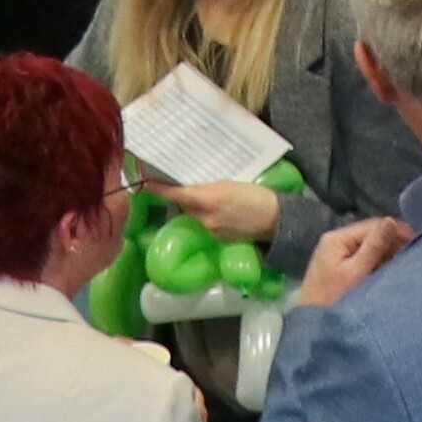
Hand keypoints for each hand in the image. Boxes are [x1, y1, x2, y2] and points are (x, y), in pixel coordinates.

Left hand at [155, 176, 281, 243]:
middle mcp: (206, 217)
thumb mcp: (230, 184)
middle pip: (184, 204)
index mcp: (209, 198)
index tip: (146, 183)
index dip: (160, 189)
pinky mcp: (218, 239)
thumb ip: (207, 186)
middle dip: (181, 195)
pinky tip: (219, 211)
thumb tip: (190, 188)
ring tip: (208, 196)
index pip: (177, 194)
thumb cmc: (256, 196)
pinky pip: (205, 225)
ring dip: (195, 206)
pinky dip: (206, 217)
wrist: (275, 220)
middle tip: (181, 182)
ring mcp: (211, 230)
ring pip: (194, 215)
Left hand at [296, 217, 411, 308]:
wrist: (311, 327)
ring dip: (387, 254)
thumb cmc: (332, 299)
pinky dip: (379, 264)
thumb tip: (391, 220)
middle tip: (416, 252)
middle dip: (393, 243)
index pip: (371, 226)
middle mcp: (337, 242)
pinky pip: (364, 260)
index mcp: (337, 239)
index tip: (418, 239)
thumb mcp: (356, 273)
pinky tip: (393, 270)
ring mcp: (338, 256)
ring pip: (369, 248)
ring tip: (409, 261)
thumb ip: (374, 247)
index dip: (396, 230)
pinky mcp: (341, 270)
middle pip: (370, 236)